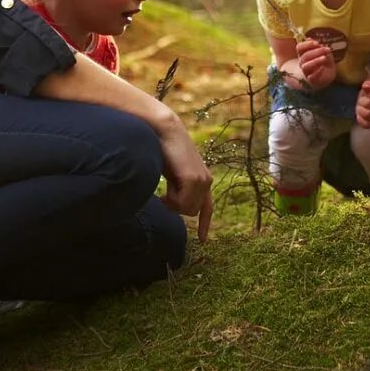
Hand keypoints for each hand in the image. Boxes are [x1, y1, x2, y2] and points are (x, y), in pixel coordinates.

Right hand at [157, 120, 213, 241]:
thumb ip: (177, 187)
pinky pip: (181, 203)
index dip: (204, 224)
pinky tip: (166, 184)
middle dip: (175, 206)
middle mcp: (206, 181)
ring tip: (166, 183)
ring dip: (171, 201)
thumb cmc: (162, 149)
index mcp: (202, 179)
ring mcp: (202, 181)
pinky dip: (170, 198)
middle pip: (190, 212)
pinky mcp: (194, 179)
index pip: (207, 207)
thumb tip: (172, 206)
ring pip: (186, 210)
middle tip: (164, 192)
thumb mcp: (172, 173)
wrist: (163, 129)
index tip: (203, 240)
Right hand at [296, 38, 336, 89]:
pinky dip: (317, 72)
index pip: (299, 48)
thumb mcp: (323, 53)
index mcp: (304, 55)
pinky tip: (322, 68)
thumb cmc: (323, 63)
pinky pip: (311, 77)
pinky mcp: (311, 80)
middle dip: (316, 51)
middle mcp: (302, 63)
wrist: (326, 77)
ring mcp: (306, 72)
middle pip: (304, 56)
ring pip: (306, 66)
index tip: (317, 42)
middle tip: (326, 49)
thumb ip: (318, 46)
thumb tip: (309, 38)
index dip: (306, 44)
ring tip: (324, 58)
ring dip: (315, 61)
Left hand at [356, 78, 369, 128]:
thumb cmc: (368, 96)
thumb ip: (367, 85)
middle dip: (362, 100)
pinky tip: (359, 114)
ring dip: (360, 109)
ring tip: (359, 108)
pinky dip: (360, 118)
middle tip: (361, 100)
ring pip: (367, 114)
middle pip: (368, 103)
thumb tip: (366, 86)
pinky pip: (365, 124)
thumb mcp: (368, 88)